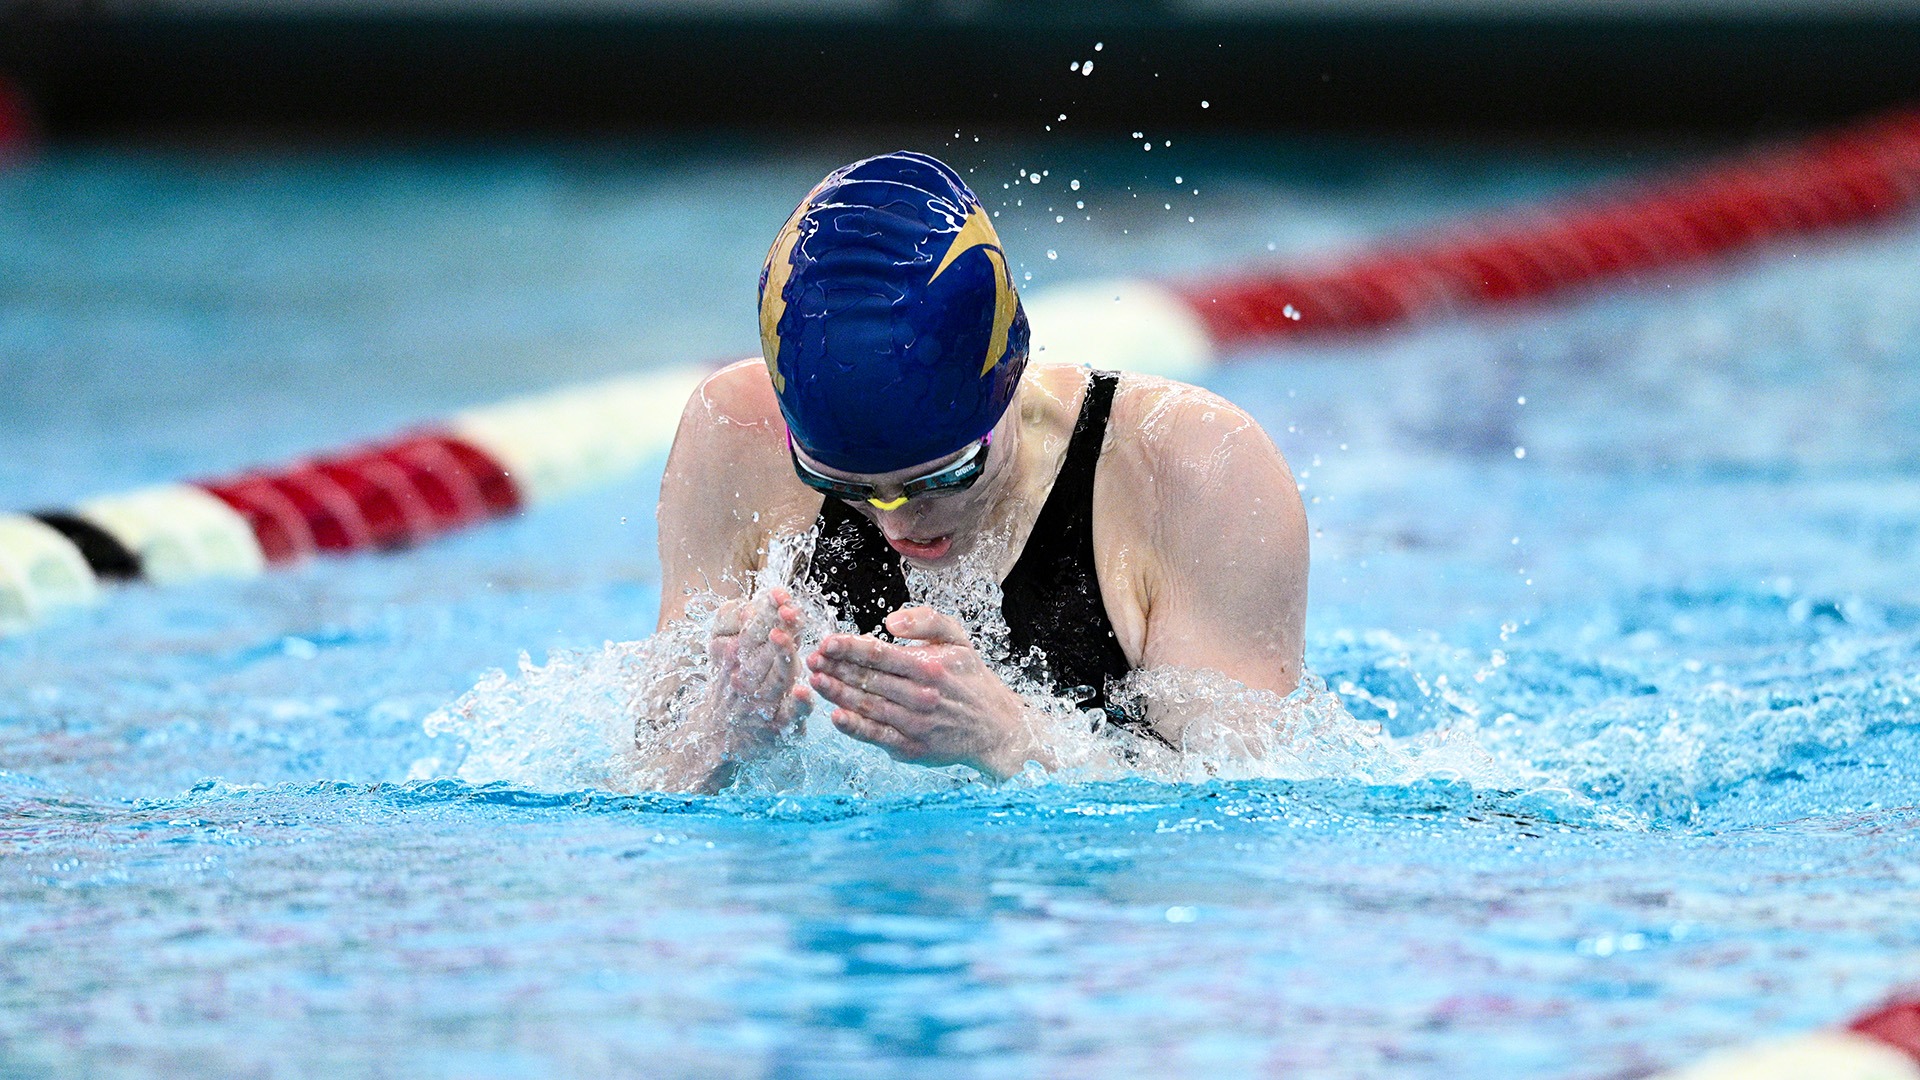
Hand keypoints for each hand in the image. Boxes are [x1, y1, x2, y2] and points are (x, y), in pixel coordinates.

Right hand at [704, 586, 812, 762]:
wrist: (713, 736)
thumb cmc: (728, 688)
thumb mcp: (725, 656)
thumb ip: (741, 630)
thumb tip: (752, 606)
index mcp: (738, 656)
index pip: (755, 628)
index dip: (769, 610)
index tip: (779, 593)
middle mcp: (748, 677)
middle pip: (767, 649)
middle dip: (779, 628)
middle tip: (789, 610)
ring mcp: (763, 702)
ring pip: (778, 677)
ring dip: (783, 658)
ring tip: (785, 638)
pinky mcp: (778, 725)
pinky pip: (789, 714)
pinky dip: (797, 704)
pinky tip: (803, 692)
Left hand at [807, 606, 1045, 779]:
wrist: (995, 728)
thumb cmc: (971, 679)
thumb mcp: (958, 639)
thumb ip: (927, 621)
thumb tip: (890, 621)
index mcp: (930, 665)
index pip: (879, 654)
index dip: (848, 648)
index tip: (826, 641)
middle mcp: (921, 695)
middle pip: (868, 679)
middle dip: (835, 668)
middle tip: (810, 659)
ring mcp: (914, 724)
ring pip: (868, 706)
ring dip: (837, 694)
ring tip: (815, 681)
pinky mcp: (911, 748)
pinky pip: (877, 736)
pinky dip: (855, 727)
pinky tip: (835, 716)